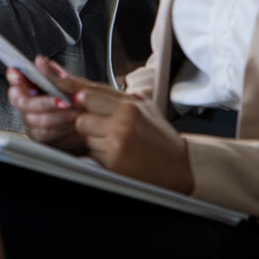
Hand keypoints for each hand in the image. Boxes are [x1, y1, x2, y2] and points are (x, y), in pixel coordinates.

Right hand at [8, 57, 90, 152]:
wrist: (98, 122)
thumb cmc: (83, 101)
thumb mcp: (73, 83)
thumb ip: (55, 74)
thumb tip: (40, 61)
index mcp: (33, 86)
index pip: (15, 80)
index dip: (16, 78)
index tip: (20, 75)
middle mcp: (29, 104)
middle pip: (23, 102)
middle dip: (44, 101)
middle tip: (62, 100)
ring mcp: (33, 122)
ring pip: (36, 120)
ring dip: (58, 116)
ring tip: (75, 112)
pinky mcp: (42, 138)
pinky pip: (46, 136)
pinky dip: (62, 129)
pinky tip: (74, 123)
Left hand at [70, 85, 193, 192]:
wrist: (180, 165)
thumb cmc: (159, 134)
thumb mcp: (142, 105)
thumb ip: (112, 96)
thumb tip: (80, 91)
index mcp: (129, 106)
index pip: (87, 95)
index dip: (80, 99)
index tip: (77, 101)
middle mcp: (122, 125)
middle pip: (81, 120)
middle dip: (86, 123)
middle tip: (100, 126)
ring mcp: (117, 147)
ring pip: (86, 139)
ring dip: (95, 141)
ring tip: (116, 142)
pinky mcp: (114, 166)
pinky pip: (93, 156)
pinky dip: (100, 156)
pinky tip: (118, 155)